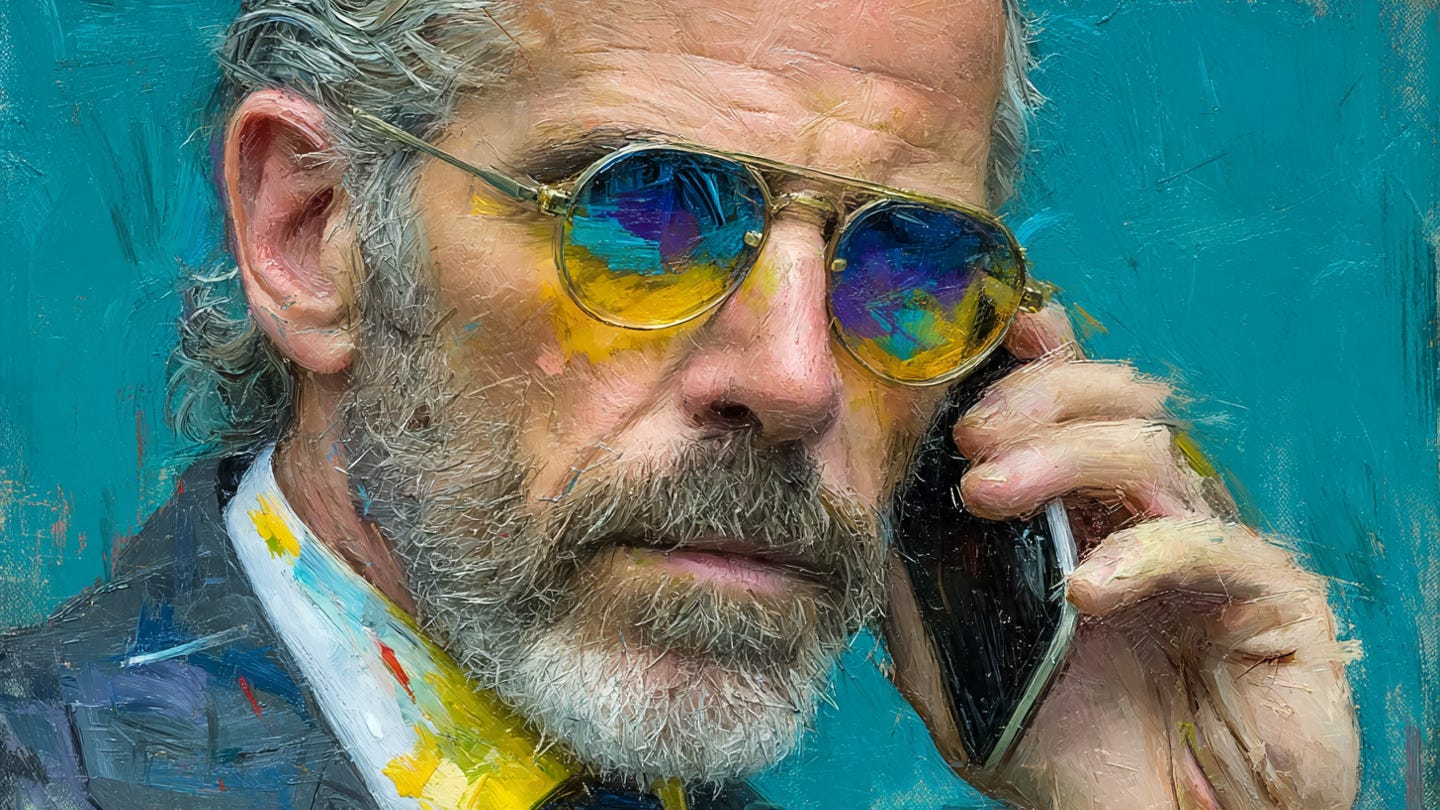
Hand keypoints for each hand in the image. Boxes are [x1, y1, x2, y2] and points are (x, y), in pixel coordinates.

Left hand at [885, 304, 1358, 808]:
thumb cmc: (1073, 764)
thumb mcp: (966, 685)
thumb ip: (923, 610)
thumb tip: (870, 536)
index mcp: (1082, 524)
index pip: (1065, 414)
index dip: (1036, 361)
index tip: (986, 334)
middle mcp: (1145, 521)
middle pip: (1111, 405)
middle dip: (1036, 397)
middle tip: (967, 436)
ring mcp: (1209, 553)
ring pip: (1148, 453)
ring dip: (1061, 455)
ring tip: (987, 493)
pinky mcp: (1273, 597)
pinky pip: (1208, 545)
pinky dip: (1137, 554)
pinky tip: (1084, 589)